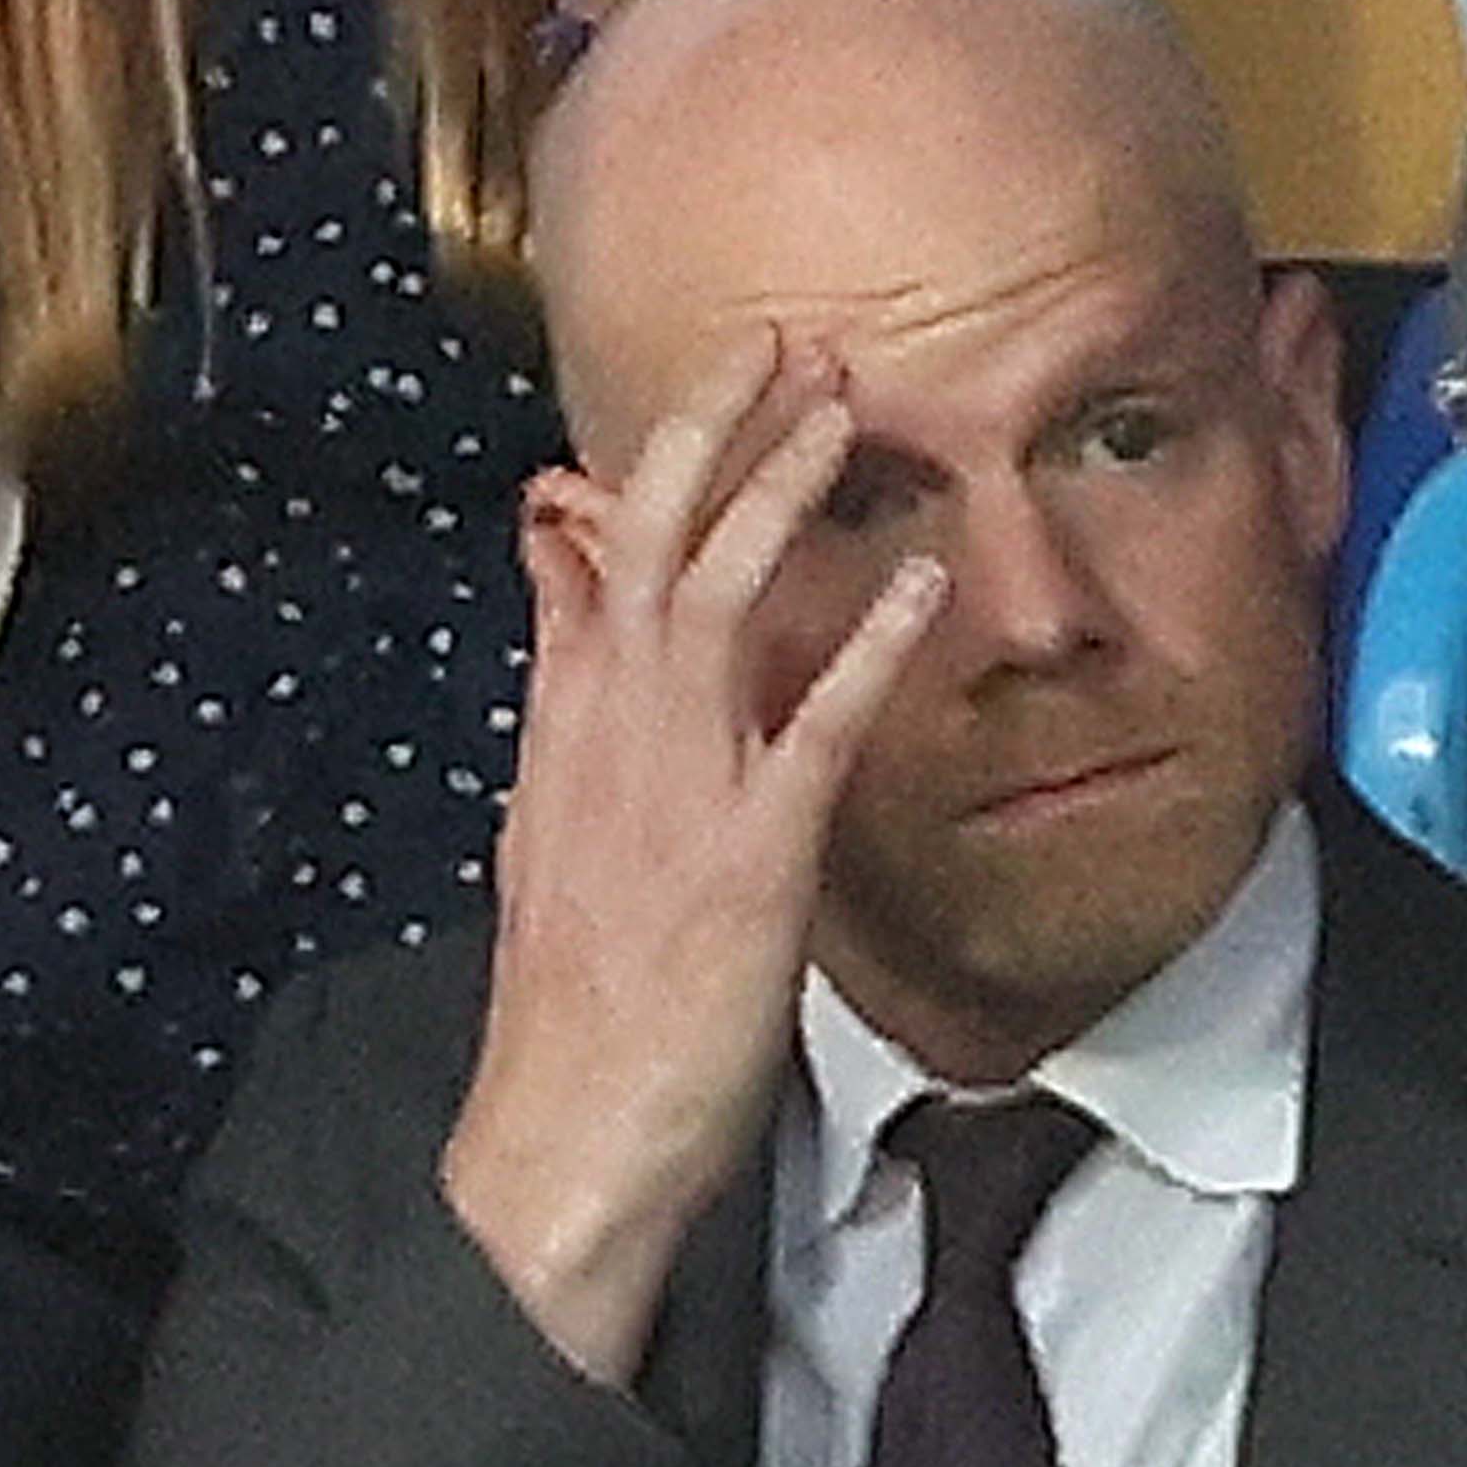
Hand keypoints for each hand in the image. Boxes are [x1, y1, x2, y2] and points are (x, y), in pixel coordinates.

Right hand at [437, 333, 949, 1383]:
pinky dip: (863, 640)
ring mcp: (676, 783)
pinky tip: (915, 579)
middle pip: (651, 540)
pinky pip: (812, 722)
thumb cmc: (573, 1001)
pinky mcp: (749, 851)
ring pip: (717, 595)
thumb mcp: (551, 829)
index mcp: (563, 726)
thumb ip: (570, 708)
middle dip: (714, 431)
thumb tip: (569, 606)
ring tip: (842, 407)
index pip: (591, 557)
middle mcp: (609, 730)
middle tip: (781, 340)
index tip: (717, 383)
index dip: (655, 458)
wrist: (562, 1125)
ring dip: (780, 492)